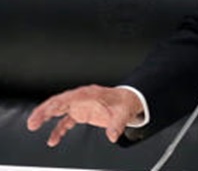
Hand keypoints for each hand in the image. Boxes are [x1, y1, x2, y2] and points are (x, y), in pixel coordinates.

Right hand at [26, 85, 143, 146]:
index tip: (49, 109)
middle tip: (33, 121)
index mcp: (91, 93)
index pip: (72, 96)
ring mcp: (79, 105)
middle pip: (59, 101)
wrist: (128, 101)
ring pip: (58, 109)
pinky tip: (52, 140)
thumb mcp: (124, 113)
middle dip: (45, 110)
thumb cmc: (125, 103)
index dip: (60, 102)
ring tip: (32, 126)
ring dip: (45, 117)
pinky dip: (58, 130)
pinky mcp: (79, 113)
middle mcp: (82, 98)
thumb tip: (112, 136)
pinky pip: (65, 122)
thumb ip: (117, 124)